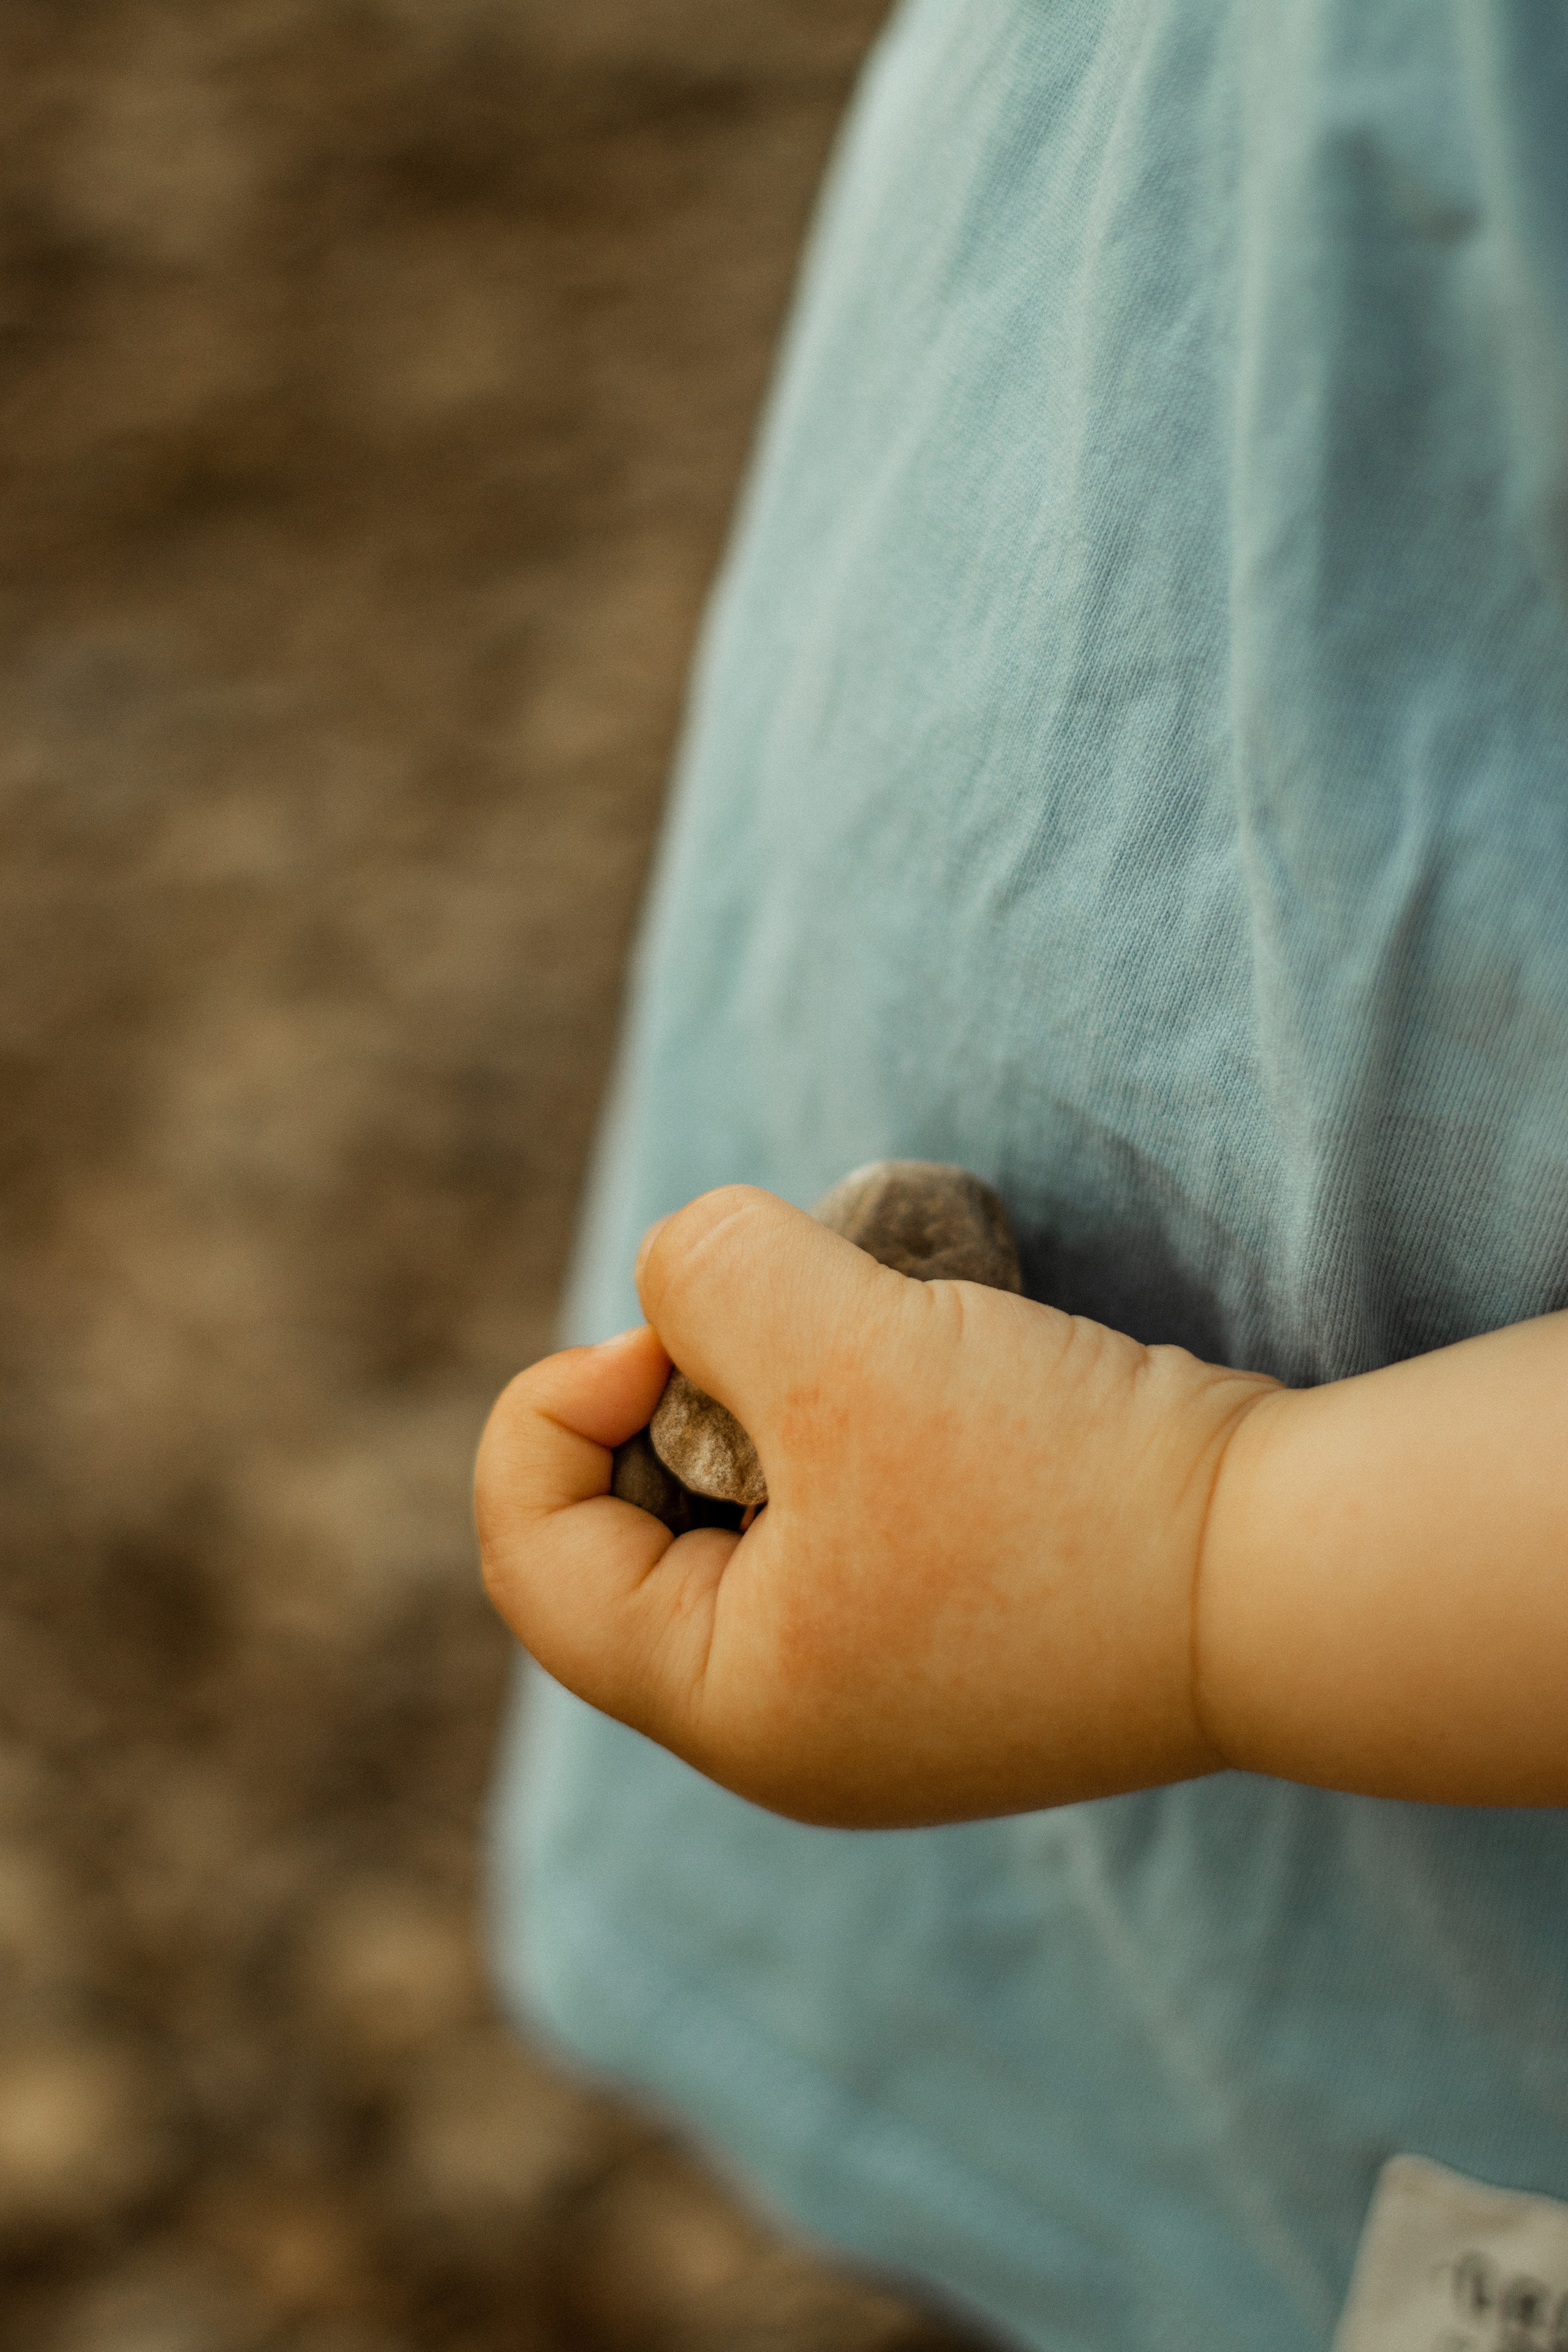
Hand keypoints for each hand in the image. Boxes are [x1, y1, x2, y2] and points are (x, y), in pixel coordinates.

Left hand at [475, 1185, 1276, 1826]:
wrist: (1291, 1570)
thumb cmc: (1062, 1485)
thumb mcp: (847, 1349)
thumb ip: (709, 1277)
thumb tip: (674, 1278)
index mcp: (727, 1705)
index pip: (532, 1552)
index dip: (557, 1404)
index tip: (678, 1327)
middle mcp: (791, 1728)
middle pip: (632, 1530)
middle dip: (683, 1394)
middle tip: (792, 1321)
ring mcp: (883, 1694)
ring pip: (744, 1512)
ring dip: (782, 1399)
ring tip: (877, 1340)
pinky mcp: (962, 1640)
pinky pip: (843, 1521)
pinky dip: (858, 1431)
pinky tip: (940, 1386)